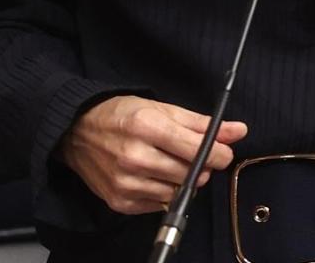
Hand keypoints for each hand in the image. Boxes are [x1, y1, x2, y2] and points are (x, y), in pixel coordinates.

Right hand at [59, 95, 246, 214]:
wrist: (76, 132)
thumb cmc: (121, 116)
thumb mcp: (161, 109)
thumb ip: (201, 124)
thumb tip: (238, 131)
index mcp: (147, 127)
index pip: (197, 150)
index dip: (219, 153)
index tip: (223, 152)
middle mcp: (135, 157)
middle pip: (191, 174)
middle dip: (201, 166)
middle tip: (193, 155)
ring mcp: (126, 183)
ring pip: (178, 192)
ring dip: (183, 181)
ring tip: (169, 163)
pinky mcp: (120, 201)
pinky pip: (159, 204)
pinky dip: (164, 192)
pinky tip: (154, 175)